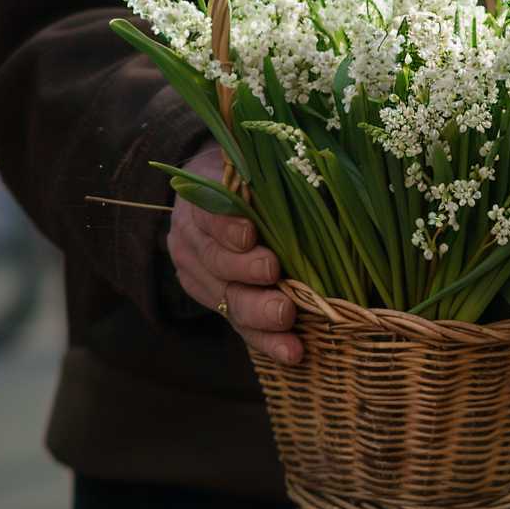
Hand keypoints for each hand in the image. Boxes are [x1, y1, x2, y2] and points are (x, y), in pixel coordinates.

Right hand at [166, 146, 302, 363]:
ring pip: (228, 302)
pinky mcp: (216, 304)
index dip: (226, 224)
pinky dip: (267, 342)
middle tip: (274, 275)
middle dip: (246, 273)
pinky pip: (240, 327)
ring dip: (260, 317)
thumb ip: (267, 159)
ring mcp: (201, 277)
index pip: (208, 212)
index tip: (249, 232)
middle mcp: (192, 241)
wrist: (210, 196)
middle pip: (216, 263)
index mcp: (199, 198)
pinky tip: (292, 354)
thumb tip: (316, 154)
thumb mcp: (250, 156)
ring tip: (288, 322)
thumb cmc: (249, 172)